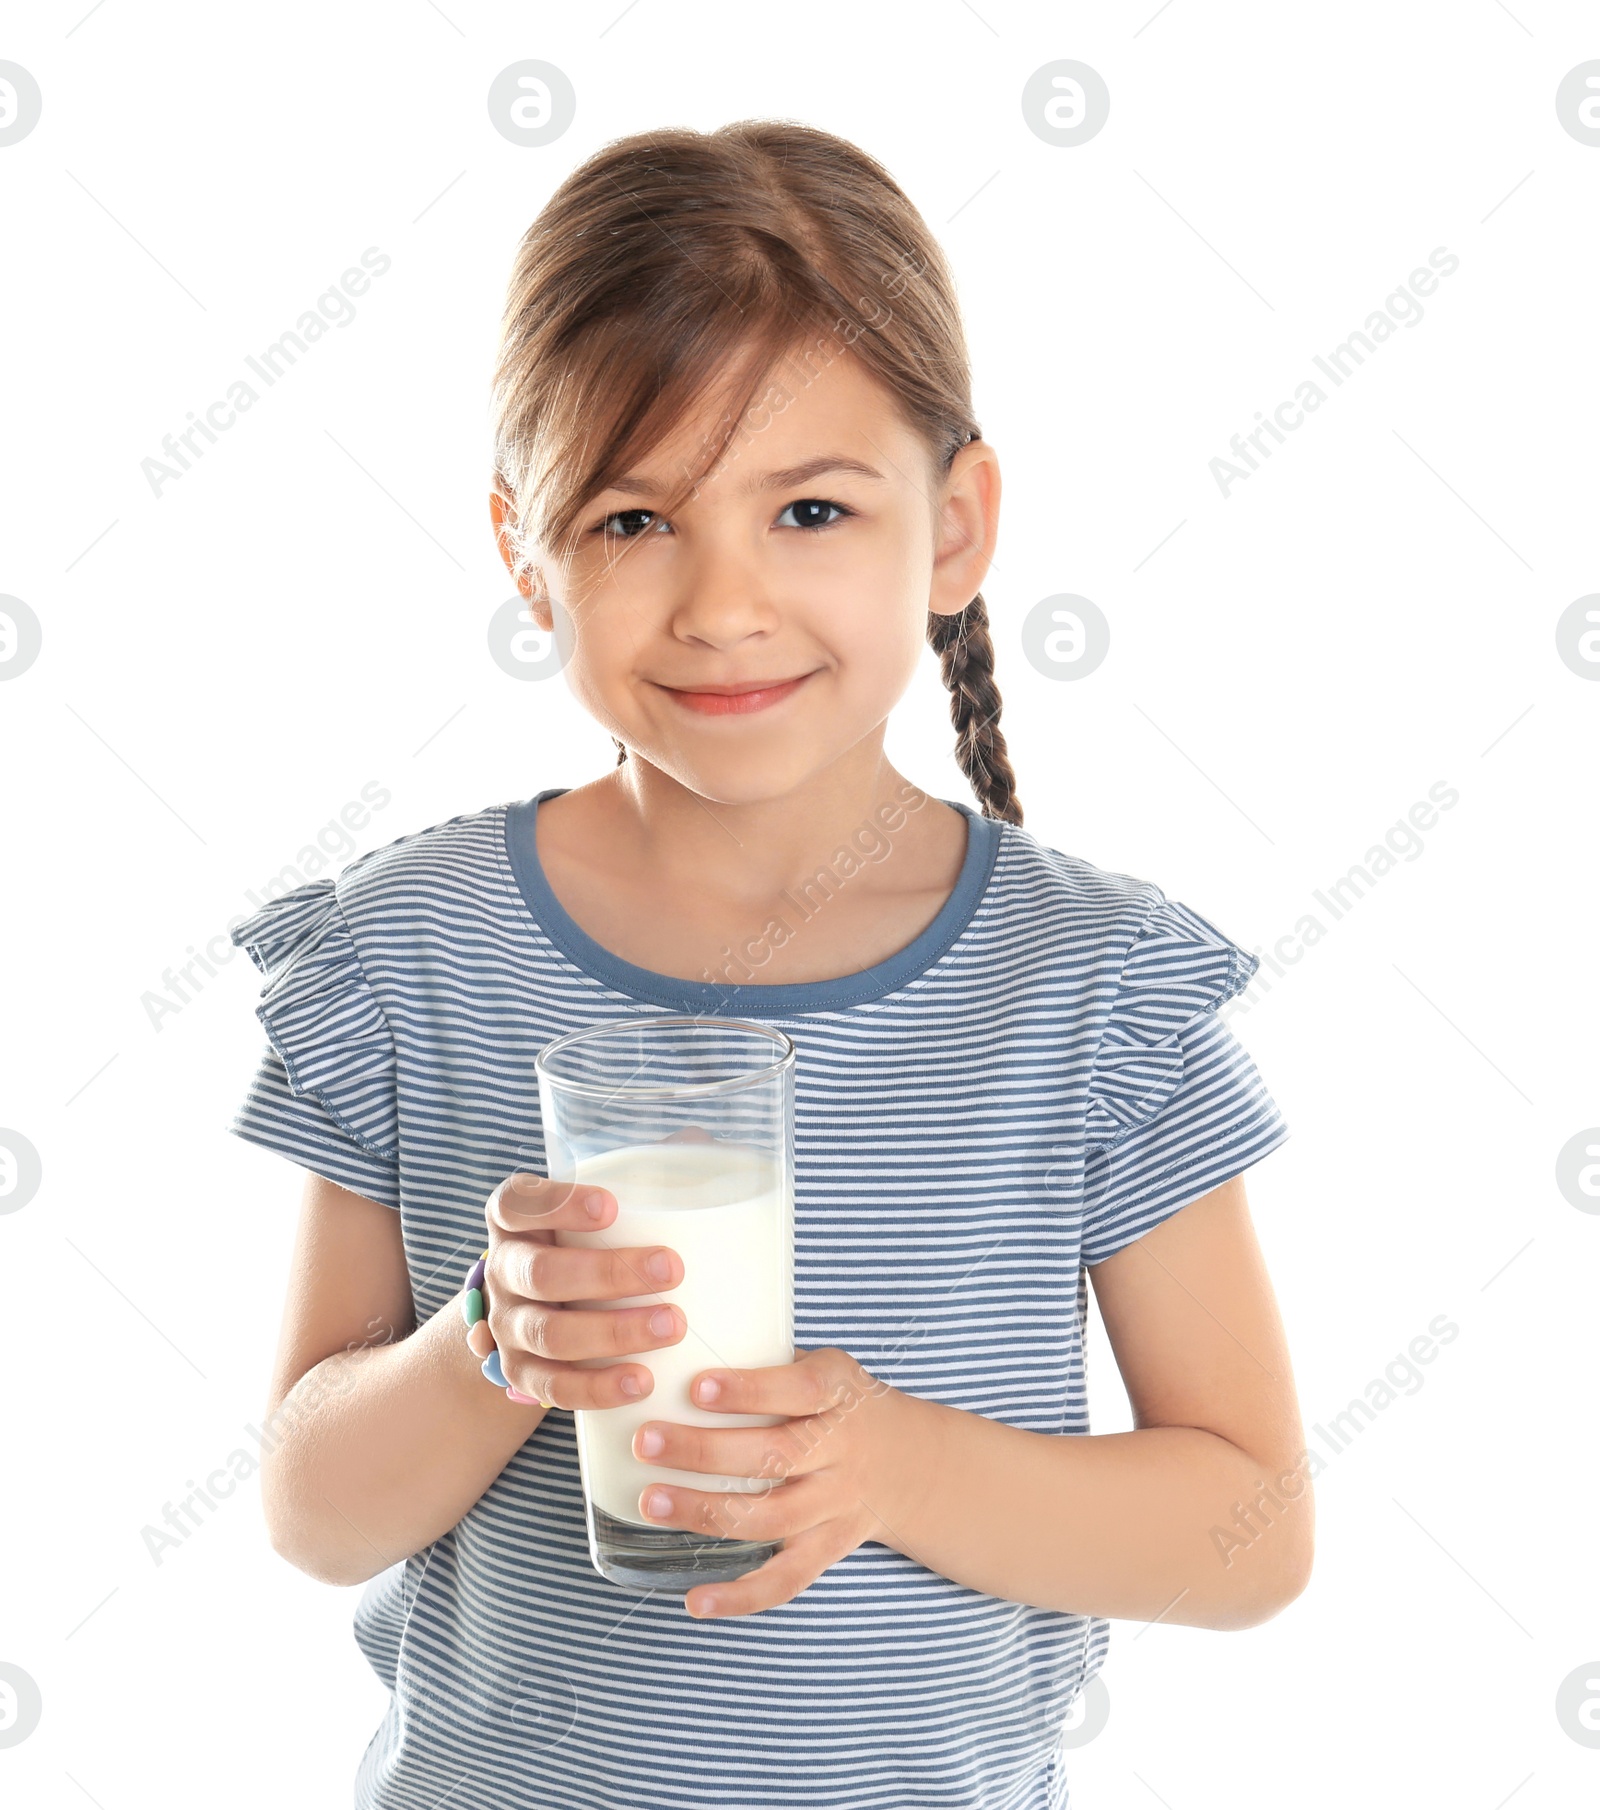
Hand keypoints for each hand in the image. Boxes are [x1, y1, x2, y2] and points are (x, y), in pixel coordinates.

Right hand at [476, 1171, 685, 1407]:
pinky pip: (553, 1387)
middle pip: (542, 1274)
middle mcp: (502, 1269)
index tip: (612, 1205)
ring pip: (550, 1334)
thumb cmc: (582, 1240)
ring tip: (673, 1325)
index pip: (518, 1204)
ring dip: (613, 1333)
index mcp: (515, 1218)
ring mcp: (506, 1325)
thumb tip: (697, 1136)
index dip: (560, 1204)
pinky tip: (643, 1381)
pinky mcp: (520, 1374)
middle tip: (673, 1269)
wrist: (533, 1308)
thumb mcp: (595, 1202)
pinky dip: (597, 1388)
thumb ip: (638, 1167)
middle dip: (609, 1274)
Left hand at [629, 1345, 945, 1619]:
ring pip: (771, 1518)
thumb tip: (674, 1347)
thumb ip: (767, 1362)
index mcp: (839, 1395)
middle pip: (774, 1458)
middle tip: (647, 1442)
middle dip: (704, 1452)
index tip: (697, 1386)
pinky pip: (786, 1580)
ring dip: (706, 1513)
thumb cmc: (838, 1402)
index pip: (800, 1390)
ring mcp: (835, 1505)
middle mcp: (841, 1452)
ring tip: (650, 1501)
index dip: (750, 1391)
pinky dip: (740, 1598)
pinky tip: (694, 1601)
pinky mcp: (827, 1548)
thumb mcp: (821, 1366)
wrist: (906, 1461)